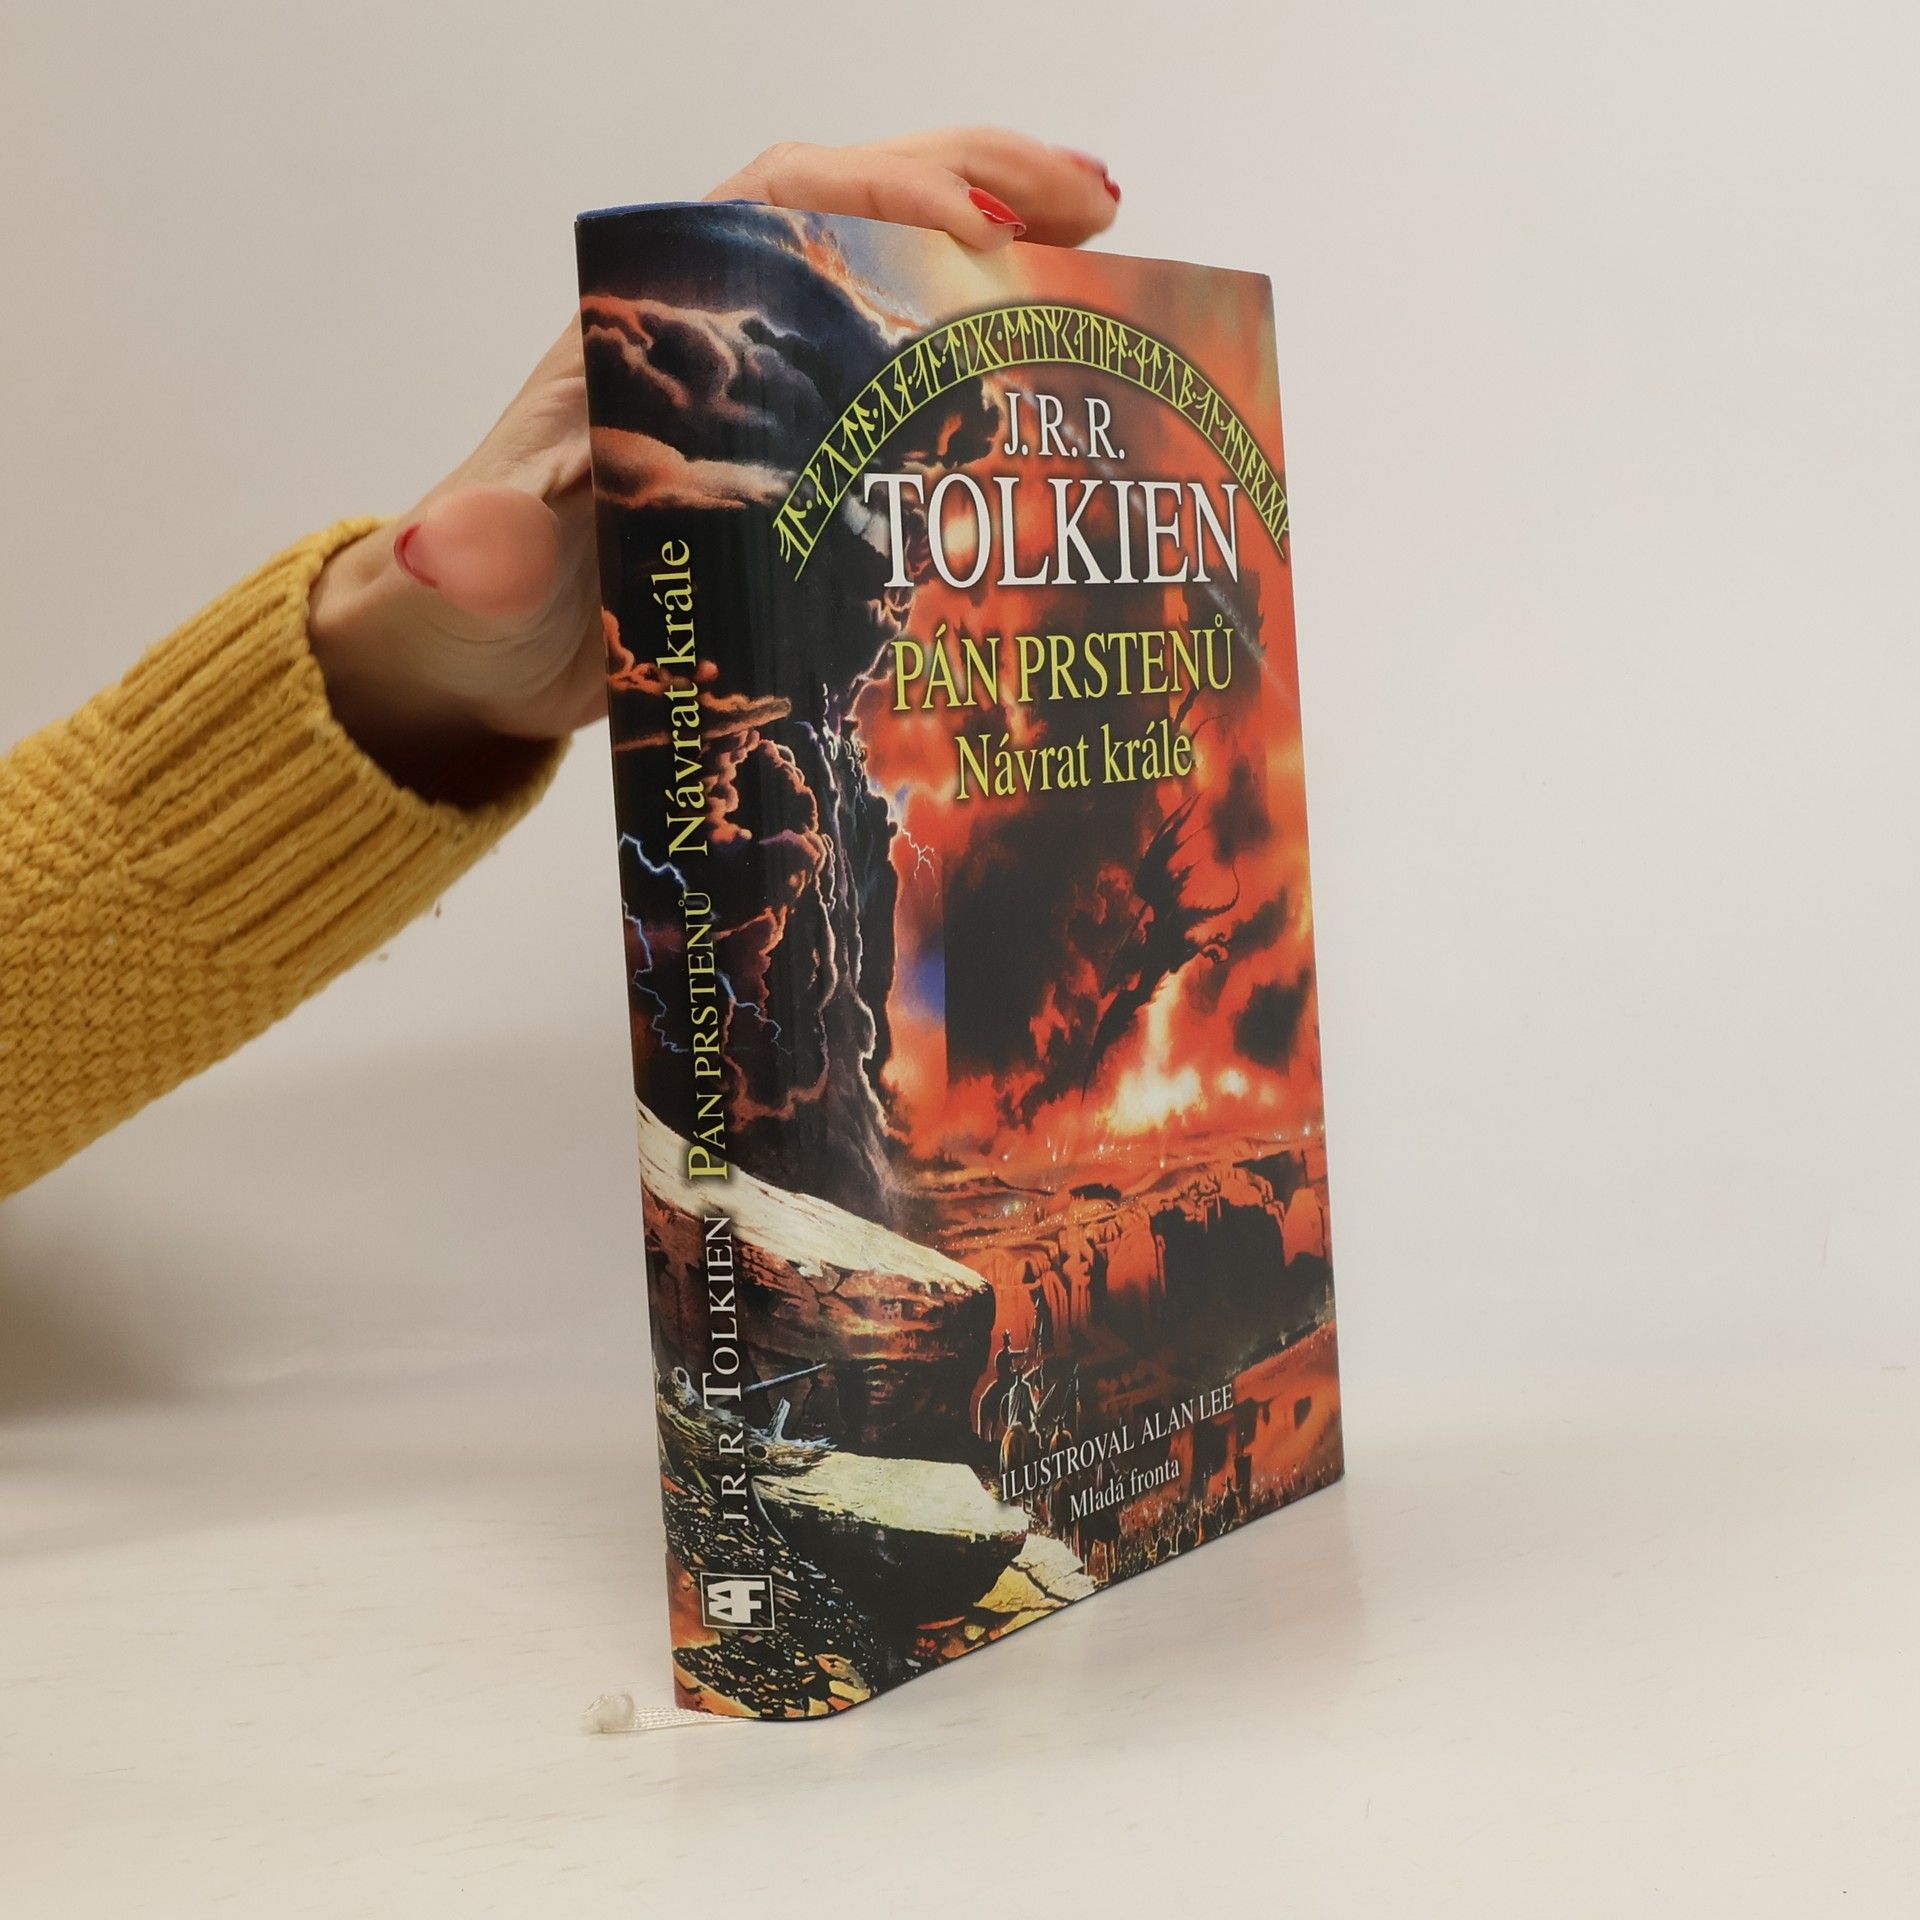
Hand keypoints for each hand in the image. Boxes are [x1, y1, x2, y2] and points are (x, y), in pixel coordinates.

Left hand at [307, 129, 1119, 801]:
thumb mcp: (475, 587)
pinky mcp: (796, 458)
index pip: (771, 211)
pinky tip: (1050, 371)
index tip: (975, 224)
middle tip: (1097, 205)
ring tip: (1108, 247)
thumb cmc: (471, 607)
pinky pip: (899, 376)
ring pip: (889, 277)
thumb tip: (456, 545)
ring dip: (998, 249)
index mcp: (643, 327)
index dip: (881, 196)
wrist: (480, 661)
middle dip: (978, 186)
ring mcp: (761, 393)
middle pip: (854, 213)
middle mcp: (713, 335)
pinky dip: (981, 358)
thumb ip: (480, 563)